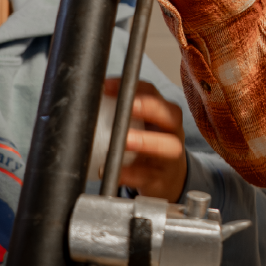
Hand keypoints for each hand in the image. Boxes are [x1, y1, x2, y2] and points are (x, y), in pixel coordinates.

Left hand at [102, 78, 186, 200]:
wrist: (168, 178)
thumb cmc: (150, 145)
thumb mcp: (143, 126)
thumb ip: (124, 113)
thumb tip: (91, 100)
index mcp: (165, 113)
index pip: (152, 92)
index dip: (133, 86)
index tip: (107, 86)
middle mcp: (173, 131)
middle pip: (171, 114)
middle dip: (150, 107)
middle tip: (129, 106)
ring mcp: (171, 156)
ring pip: (168, 146)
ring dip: (145, 141)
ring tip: (125, 141)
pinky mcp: (162, 179)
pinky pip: (148, 176)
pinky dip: (129, 174)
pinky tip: (113, 171)